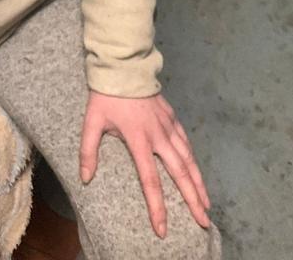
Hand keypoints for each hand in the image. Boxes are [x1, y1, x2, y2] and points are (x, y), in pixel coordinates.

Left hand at [79, 91, 210, 239]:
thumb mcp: (92, 121)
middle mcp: (159, 136)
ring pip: (188, 159)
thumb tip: (85, 178)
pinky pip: (186, 142)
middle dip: (192, 200)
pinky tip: (197, 170)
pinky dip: (193, 159)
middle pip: (179, 173)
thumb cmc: (107, 95)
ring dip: (198, 182)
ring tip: (207, 203)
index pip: (150, 180)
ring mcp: (168, 126)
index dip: (157, 206)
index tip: (163, 228)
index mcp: (139, 140)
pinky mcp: (172, 116)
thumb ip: (88, 150)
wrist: (124, 66)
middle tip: (203, 222)